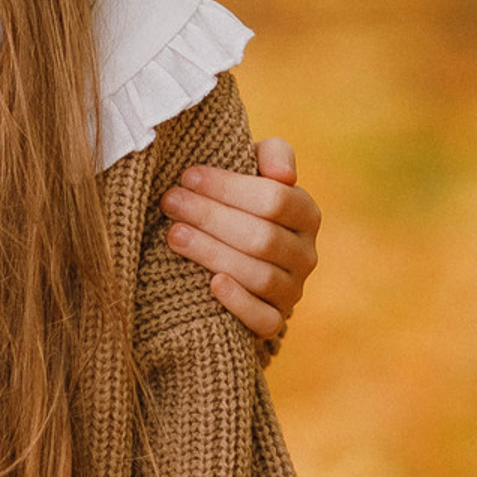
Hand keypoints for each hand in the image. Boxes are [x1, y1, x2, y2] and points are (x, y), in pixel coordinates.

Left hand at [161, 137, 319, 350]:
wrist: (229, 253)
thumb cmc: (237, 202)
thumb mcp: (254, 170)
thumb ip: (272, 155)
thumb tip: (282, 174)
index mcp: (306, 214)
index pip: (275, 199)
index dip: (228, 187)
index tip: (187, 176)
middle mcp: (306, 254)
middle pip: (263, 237)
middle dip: (211, 217)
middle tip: (170, 202)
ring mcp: (292, 291)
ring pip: (259, 276)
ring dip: (213, 253)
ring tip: (173, 235)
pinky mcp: (273, 321)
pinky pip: (264, 319)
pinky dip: (238, 303)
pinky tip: (211, 284)